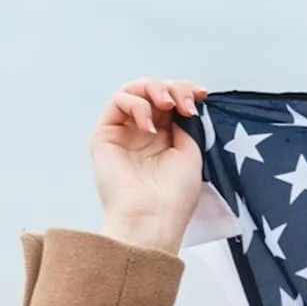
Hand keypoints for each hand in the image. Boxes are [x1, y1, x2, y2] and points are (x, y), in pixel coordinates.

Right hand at [90, 78, 208, 251]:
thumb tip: (179, 105)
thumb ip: (183, 124)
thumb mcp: (190, 152)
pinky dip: (137, 105)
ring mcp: (123, 133)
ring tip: (168, 105)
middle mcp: (143, 134)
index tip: (201, 94)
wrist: (153, 218)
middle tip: (185, 102)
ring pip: (133, 91)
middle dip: (173, 88)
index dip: (185, 91)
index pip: (171, 102)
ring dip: (154, 89)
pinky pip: (118, 102)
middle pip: (153, 92)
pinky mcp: (105, 134)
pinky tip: (149, 126)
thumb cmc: (174, 195)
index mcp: (164, 139)